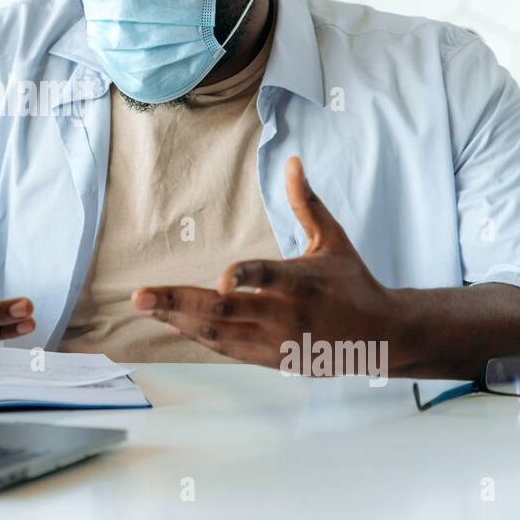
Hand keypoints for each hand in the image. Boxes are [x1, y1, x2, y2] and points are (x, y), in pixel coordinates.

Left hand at [131, 156, 406, 371]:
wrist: (379, 336)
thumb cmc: (352, 281)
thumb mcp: (332, 240)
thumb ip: (307, 204)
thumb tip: (293, 161)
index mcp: (302, 281)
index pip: (268, 276)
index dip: (245, 277)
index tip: (223, 279)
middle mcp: (285, 313)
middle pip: (226, 310)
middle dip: (178, 302)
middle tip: (139, 296)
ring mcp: (275, 340)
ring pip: (218, 333)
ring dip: (177, 319)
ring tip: (145, 306)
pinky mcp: (271, 358)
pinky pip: (226, 348)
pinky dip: (196, 335)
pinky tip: (170, 322)